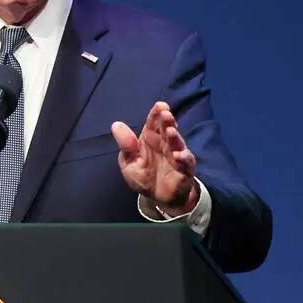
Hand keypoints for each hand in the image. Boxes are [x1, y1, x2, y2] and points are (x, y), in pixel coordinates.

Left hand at [111, 101, 199, 215]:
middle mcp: (165, 144)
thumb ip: (126, 146)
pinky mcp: (184, 170)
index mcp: (150, 139)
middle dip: (167, 121)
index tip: (160, 105)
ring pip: (177, 143)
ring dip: (175, 137)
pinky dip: (184, 158)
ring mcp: (176, 156)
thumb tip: (116, 124)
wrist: (157, 197)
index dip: (156, 114)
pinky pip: (186, 163)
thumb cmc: (143, 176)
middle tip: (166, 114)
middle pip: (167, 129)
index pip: (154, 123)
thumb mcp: (129, 162)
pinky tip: (178, 155)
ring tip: (171, 132)